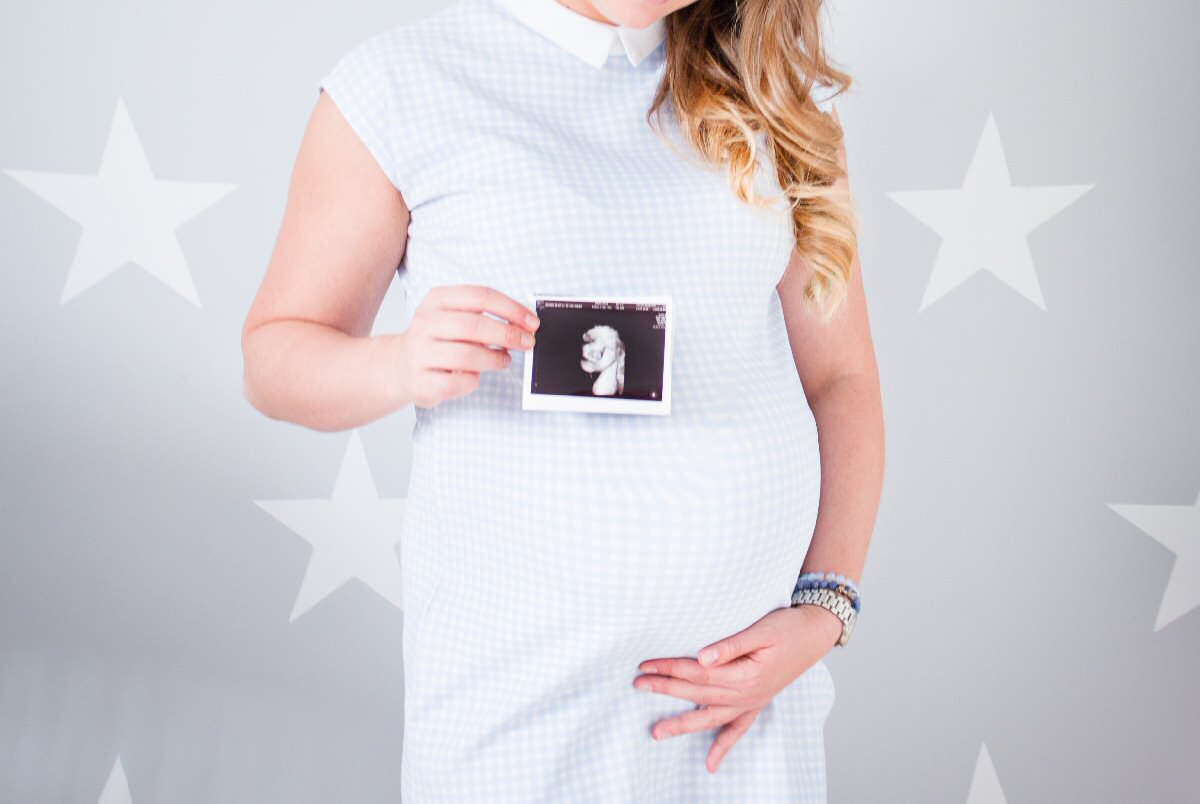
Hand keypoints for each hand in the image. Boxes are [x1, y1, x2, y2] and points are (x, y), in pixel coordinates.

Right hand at [394, 285, 539, 408]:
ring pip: (466, 355)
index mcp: (437, 300)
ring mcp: (420, 353)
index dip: (511, 309)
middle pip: (474, 325)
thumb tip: (523, 324)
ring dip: (494, 359)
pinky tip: (475, 376)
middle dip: (507, 334)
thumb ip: (485, 316)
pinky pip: (457, 382)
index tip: (532, 322)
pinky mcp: (421, 381)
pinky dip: (473, 381)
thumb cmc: (439, 339)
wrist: (400, 366)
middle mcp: (425, 323)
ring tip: (504, 360)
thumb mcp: (455, 316)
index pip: (480, 296)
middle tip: (527, 343)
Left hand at [633, 604, 841, 772]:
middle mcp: (747, 694)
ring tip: (657, 733)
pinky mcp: (757, 702)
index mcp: (745, 674)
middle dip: (665, 690)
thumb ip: (731, 645)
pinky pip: (738, 730)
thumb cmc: (788, 627)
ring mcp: (752, 702)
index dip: (669, 667)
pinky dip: (723, 746)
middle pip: (698, 694)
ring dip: (683, 725)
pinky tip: (711, 764)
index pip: (697, 672)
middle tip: (638, 685)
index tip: (645, 665)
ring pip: (711, 717)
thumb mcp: (762, 630)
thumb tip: (701, 656)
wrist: (815, 634)